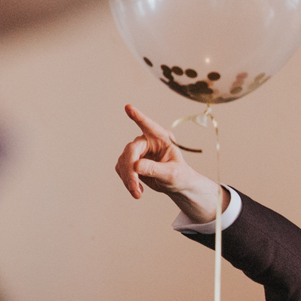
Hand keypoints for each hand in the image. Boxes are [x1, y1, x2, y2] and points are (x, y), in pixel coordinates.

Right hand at [115, 104, 222, 221]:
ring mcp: (138, 150)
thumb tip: (136, 166)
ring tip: (138, 193)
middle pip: (131, 150)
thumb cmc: (179, 176)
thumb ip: (156, 169)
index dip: (138, 117)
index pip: (149, 126)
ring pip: (123, 161)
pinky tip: (137, 190)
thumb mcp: (172, 174)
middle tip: (134, 187)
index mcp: (162, 138)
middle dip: (130, 170)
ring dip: (128, 178)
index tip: (128, 108)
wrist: (176, 184)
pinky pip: (121, 169)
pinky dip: (126, 181)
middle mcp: (148, 141)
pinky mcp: (130, 161)